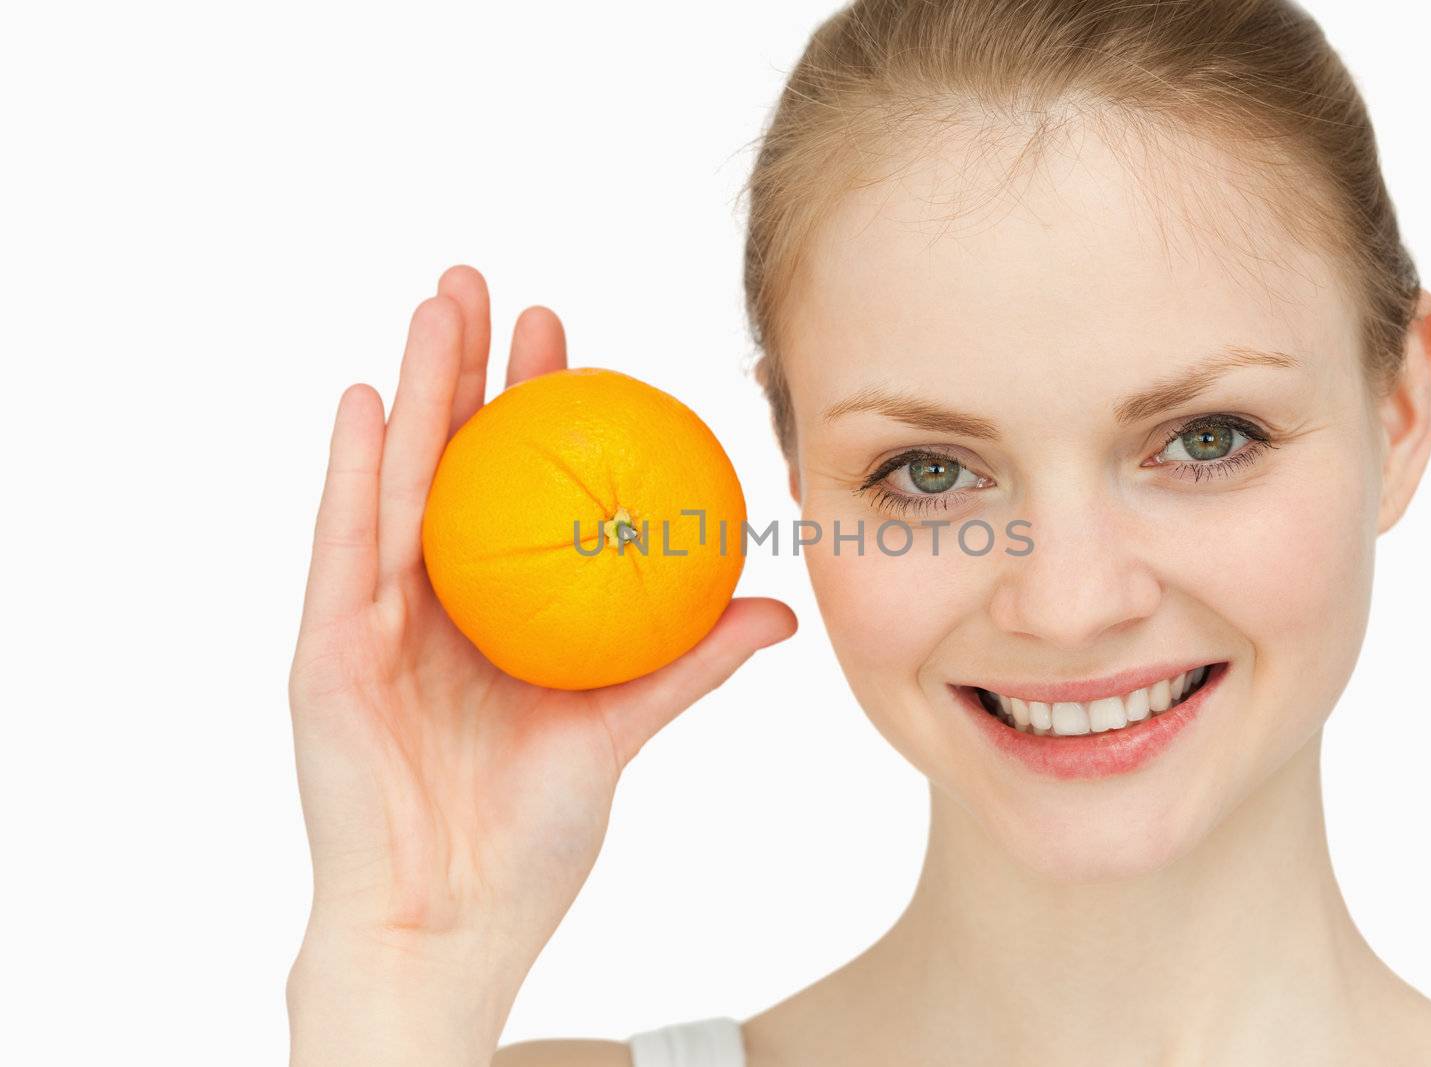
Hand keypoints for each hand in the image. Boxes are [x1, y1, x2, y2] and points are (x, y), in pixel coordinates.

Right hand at [285, 266, 795, 1061]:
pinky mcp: (325, 652)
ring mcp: (372, 619)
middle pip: (447, 461)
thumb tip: (778, 610)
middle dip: (464, 365)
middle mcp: (431, 599)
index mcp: (496, 610)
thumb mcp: (619, 730)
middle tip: (486, 281)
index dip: (536, 407)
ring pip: (393, 481)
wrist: (455, 921)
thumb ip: (689, 664)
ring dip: (410, 386)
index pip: (517, 485)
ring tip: (437, 301)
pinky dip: (348, 473)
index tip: (566, 338)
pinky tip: (362, 399)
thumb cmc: (533, 836)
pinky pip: (340, 548)